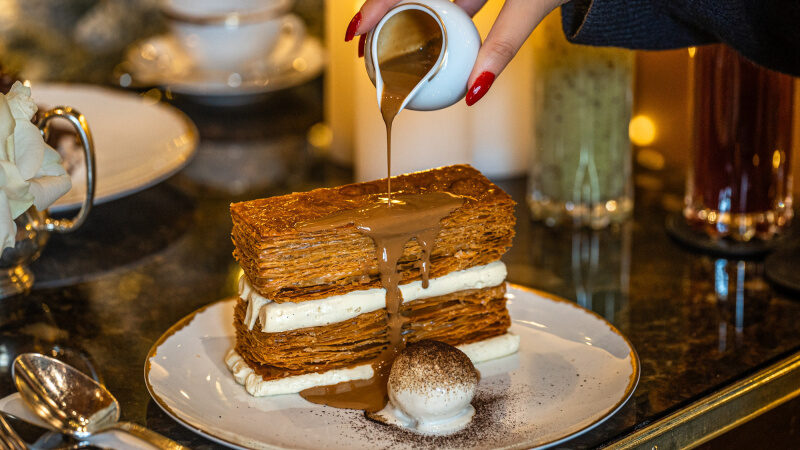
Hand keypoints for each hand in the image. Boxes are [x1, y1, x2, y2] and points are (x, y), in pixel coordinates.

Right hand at [345, 0, 566, 105]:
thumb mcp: (532, 8)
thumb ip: (502, 47)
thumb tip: (472, 95)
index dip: (374, 6)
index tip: (355, 33)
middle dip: (378, 18)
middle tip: (363, 52)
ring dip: (400, 21)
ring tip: (382, 52)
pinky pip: (446, 2)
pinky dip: (429, 21)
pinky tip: (421, 45)